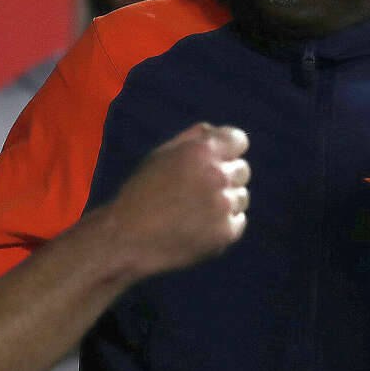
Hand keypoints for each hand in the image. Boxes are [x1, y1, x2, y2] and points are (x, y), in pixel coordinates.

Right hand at [105, 123, 250, 276]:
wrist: (127, 238)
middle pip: (243, 170)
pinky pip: (238, 221)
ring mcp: (222, 205)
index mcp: (201, 151)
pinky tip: (198, 227)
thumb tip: (217, 132)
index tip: (219, 160)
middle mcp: (216, 175)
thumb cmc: (142, 192)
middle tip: (198, 191)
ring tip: (194, 211)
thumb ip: (193, 138)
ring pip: (241, 197)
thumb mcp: (161, 155)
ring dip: (225, 202)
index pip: (239, 141)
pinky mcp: (224, 233)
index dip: (229, 150)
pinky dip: (223, 225)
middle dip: (225, 177)